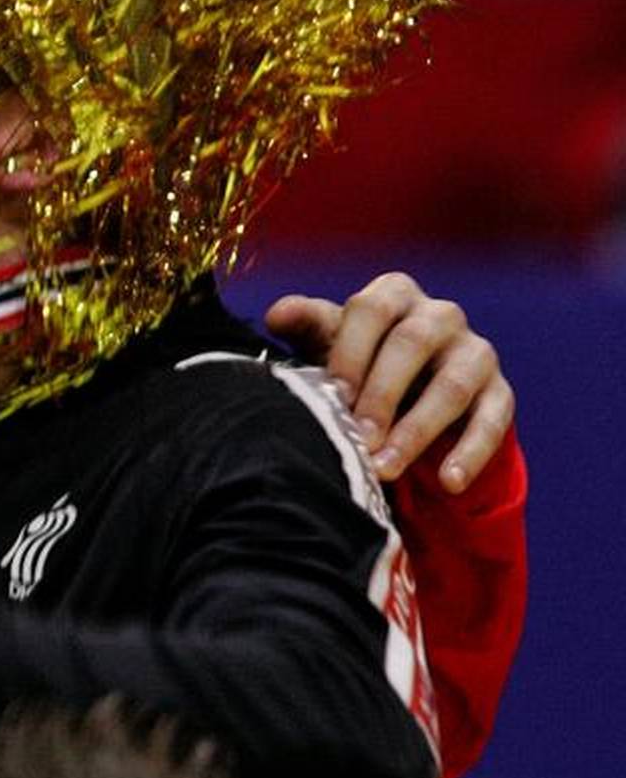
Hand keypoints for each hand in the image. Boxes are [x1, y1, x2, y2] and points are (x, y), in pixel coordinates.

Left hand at [266, 272, 513, 491]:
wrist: (413, 393)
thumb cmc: (359, 360)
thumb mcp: (329, 341)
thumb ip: (307, 326)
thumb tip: (278, 315)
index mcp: (392, 294)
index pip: (371, 309)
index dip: (350, 351)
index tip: (333, 393)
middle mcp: (439, 314)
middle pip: (412, 344)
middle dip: (382, 395)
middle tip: (359, 438)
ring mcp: (475, 351)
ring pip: (452, 385)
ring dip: (417, 431)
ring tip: (386, 469)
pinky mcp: (499, 392)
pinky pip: (492, 420)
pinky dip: (471, 452)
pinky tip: (449, 482)